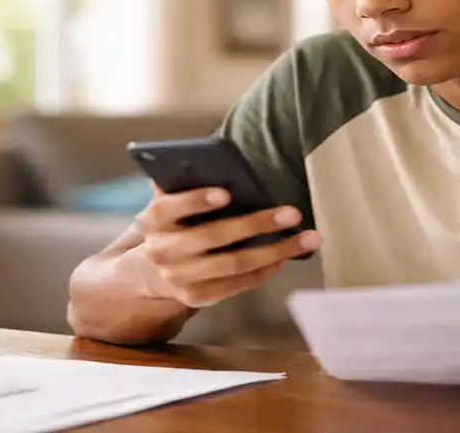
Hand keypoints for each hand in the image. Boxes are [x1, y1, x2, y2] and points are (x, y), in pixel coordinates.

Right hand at [132, 185, 321, 307]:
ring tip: (308, 238)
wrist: (151, 272)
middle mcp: (162, 251)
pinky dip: (264, 270)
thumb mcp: (170, 203)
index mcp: (153, 220)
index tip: (226, 192)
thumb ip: (183, 184)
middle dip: (255, 224)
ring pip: (233, 264)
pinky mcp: (197, 297)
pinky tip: (285, 257)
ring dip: (275, 251)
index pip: (169, 207)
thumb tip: (207, 162)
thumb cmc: (173, 224)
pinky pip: (238, 284)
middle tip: (292, 213)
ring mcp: (179, 278)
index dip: (196, 200)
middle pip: (212, 237)